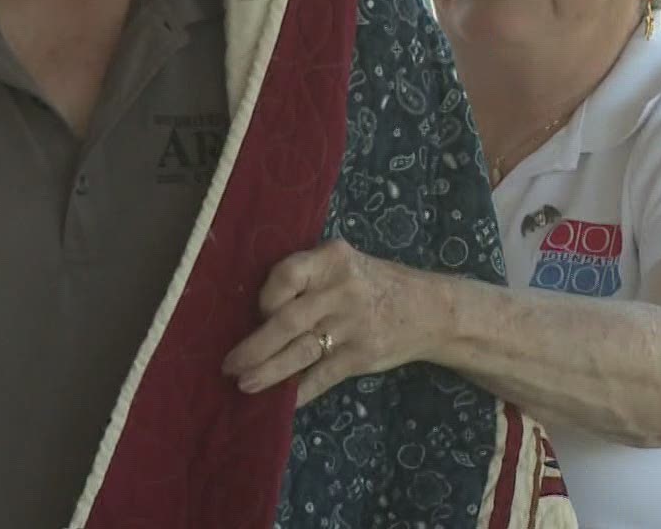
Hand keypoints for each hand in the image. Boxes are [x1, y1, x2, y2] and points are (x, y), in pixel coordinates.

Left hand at [222, 239, 451, 406]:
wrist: (430, 310)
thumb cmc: (372, 284)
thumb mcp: (343, 266)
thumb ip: (308, 279)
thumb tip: (255, 316)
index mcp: (332, 259)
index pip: (286, 274)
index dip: (265, 297)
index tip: (258, 313)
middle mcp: (342, 290)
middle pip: (287, 321)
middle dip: (254, 346)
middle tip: (230, 365)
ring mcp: (354, 325)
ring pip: (300, 352)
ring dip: (269, 371)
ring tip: (245, 384)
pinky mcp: (363, 356)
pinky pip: (323, 376)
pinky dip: (300, 391)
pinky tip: (282, 401)